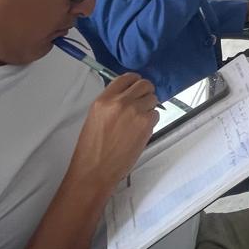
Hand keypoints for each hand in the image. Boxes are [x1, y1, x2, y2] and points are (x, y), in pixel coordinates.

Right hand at [65, 74, 158, 197]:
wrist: (95, 170)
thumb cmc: (92, 148)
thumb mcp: (96, 117)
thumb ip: (111, 103)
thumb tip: (128, 95)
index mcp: (104, 99)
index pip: (126, 78)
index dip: (134, 81)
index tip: (137, 85)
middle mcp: (120, 102)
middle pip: (144, 84)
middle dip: (146, 92)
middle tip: (143, 102)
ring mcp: (135, 112)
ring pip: (153, 99)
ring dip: (149, 107)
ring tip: (139, 121)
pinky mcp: (146, 124)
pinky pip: (156, 115)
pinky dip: (151, 121)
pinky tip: (140, 131)